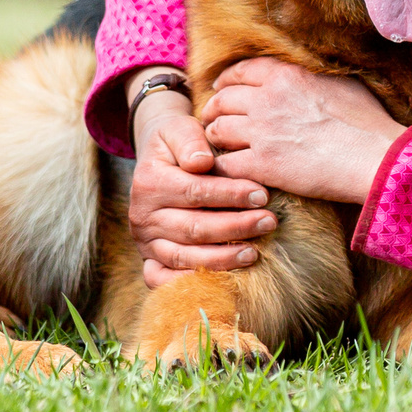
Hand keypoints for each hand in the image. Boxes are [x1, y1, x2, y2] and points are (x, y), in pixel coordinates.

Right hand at [129, 78, 275, 289]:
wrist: (158, 161)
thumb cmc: (178, 144)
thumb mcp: (179, 128)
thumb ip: (190, 140)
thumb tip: (201, 163)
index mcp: (148, 182)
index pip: (195, 192)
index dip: (230, 195)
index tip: (262, 195)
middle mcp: (142, 216)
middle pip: (193, 228)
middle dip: (235, 227)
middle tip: (269, 222)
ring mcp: (145, 242)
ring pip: (184, 257)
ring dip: (222, 258)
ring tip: (254, 252)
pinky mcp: (150, 260)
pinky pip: (164, 279)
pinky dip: (189, 283)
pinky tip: (220, 280)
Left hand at [202, 57, 406, 206]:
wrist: (375, 157)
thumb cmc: (367, 122)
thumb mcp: (341, 82)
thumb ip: (314, 75)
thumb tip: (307, 72)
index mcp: (286, 75)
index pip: (242, 70)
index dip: (226, 79)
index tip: (219, 86)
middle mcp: (268, 99)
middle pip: (223, 99)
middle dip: (213, 108)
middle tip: (211, 118)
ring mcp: (262, 132)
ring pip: (218, 129)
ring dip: (214, 136)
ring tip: (217, 143)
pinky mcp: (263, 164)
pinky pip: (226, 163)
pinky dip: (222, 167)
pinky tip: (226, 171)